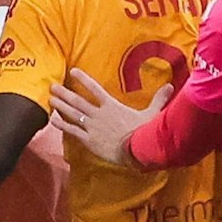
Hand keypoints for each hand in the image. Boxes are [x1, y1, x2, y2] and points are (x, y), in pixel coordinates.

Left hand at [49, 68, 168, 166]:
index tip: (73, 71)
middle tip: (52, 85)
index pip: (95, 88)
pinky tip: (52, 120)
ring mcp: (92, 127)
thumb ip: (159, 99)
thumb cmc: (144, 132)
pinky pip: (73, 130)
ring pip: (73, 113)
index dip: (83, 79)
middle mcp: (99, 114)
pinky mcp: (89, 140)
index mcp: (112, 106)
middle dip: (64, 92)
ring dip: (60, 105)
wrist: (136, 150)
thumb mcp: (152, 114)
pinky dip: (62, 124)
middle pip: (78, 100)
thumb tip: (171, 86)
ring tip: (49, 98)